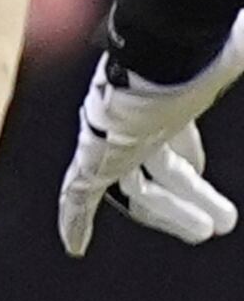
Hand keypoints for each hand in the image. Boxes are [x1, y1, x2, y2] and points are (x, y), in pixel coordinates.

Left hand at [59, 27, 243, 255]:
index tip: (198, 168)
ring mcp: (113, 138)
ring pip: (138, 189)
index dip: (188, 152)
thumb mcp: (236, 59)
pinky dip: (75, 219)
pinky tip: (73, 246)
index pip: (175, 135)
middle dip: (189, 193)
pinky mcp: (94, 156)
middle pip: (164, 165)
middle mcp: (135, 119)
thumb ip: (242, 54)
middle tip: (218, 221)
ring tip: (206, 231)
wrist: (155, 57)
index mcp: (165, 101)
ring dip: (168, 213)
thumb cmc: (200, 56)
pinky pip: (79, 194)